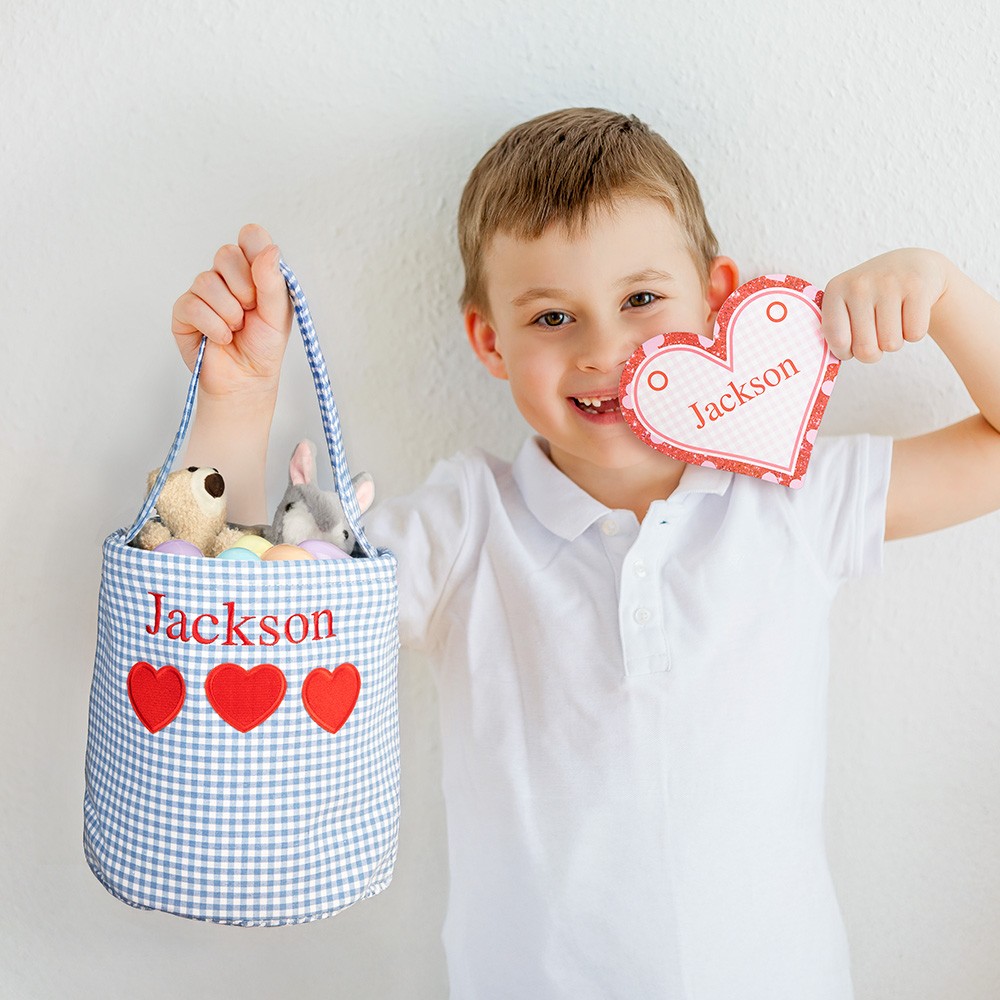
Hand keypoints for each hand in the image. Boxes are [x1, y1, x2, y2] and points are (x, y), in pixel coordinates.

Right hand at [171, 224, 292, 398]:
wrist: (247, 380)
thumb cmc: (264, 346)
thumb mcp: (278, 313)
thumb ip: (273, 281)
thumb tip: (270, 249)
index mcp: (253, 270)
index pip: (250, 236)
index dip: (255, 254)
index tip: (263, 280)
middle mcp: (226, 276)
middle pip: (226, 253)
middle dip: (244, 288)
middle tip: (251, 311)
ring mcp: (202, 292)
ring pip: (207, 281)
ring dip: (229, 312)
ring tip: (237, 329)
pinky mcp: (183, 312)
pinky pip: (193, 305)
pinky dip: (213, 325)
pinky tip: (222, 338)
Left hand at [821, 248, 949, 362]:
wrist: (914, 265)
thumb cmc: (874, 296)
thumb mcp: (847, 304)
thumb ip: (836, 330)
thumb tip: (838, 357)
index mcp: (835, 290)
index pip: (837, 340)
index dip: (846, 352)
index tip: (851, 344)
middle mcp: (859, 284)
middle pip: (865, 349)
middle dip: (873, 352)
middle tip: (877, 333)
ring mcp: (888, 283)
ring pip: (891, 344)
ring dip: (894, 341)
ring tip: (893, 320)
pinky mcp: (917, 286)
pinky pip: (915, 334)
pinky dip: (914, 332)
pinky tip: (910, 313)